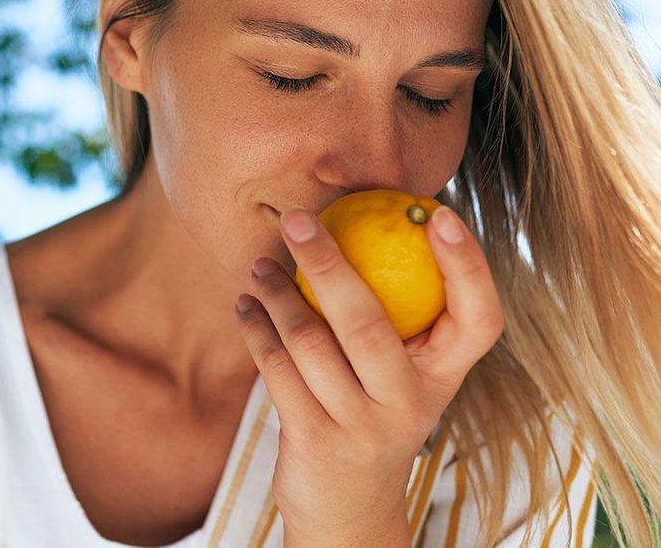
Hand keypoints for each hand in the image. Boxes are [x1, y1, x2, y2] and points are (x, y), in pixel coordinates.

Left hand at [233, 205, 504, 545]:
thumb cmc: (377, 417)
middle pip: (369, 323)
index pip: (480, 320)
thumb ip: (400, 322)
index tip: (439, 214)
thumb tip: (365, 225)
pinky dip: (257, 330)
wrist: (352, 512)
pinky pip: (277, 370)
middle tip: (297, 218)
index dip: (468, 266)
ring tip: (260, 264)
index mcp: (443, 377)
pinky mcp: (313, 440)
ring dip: (277, 295)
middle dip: (327, 262)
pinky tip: (246, 305)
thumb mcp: (404, 380)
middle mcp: (410, 403)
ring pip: (310, 343)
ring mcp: (361, 426)